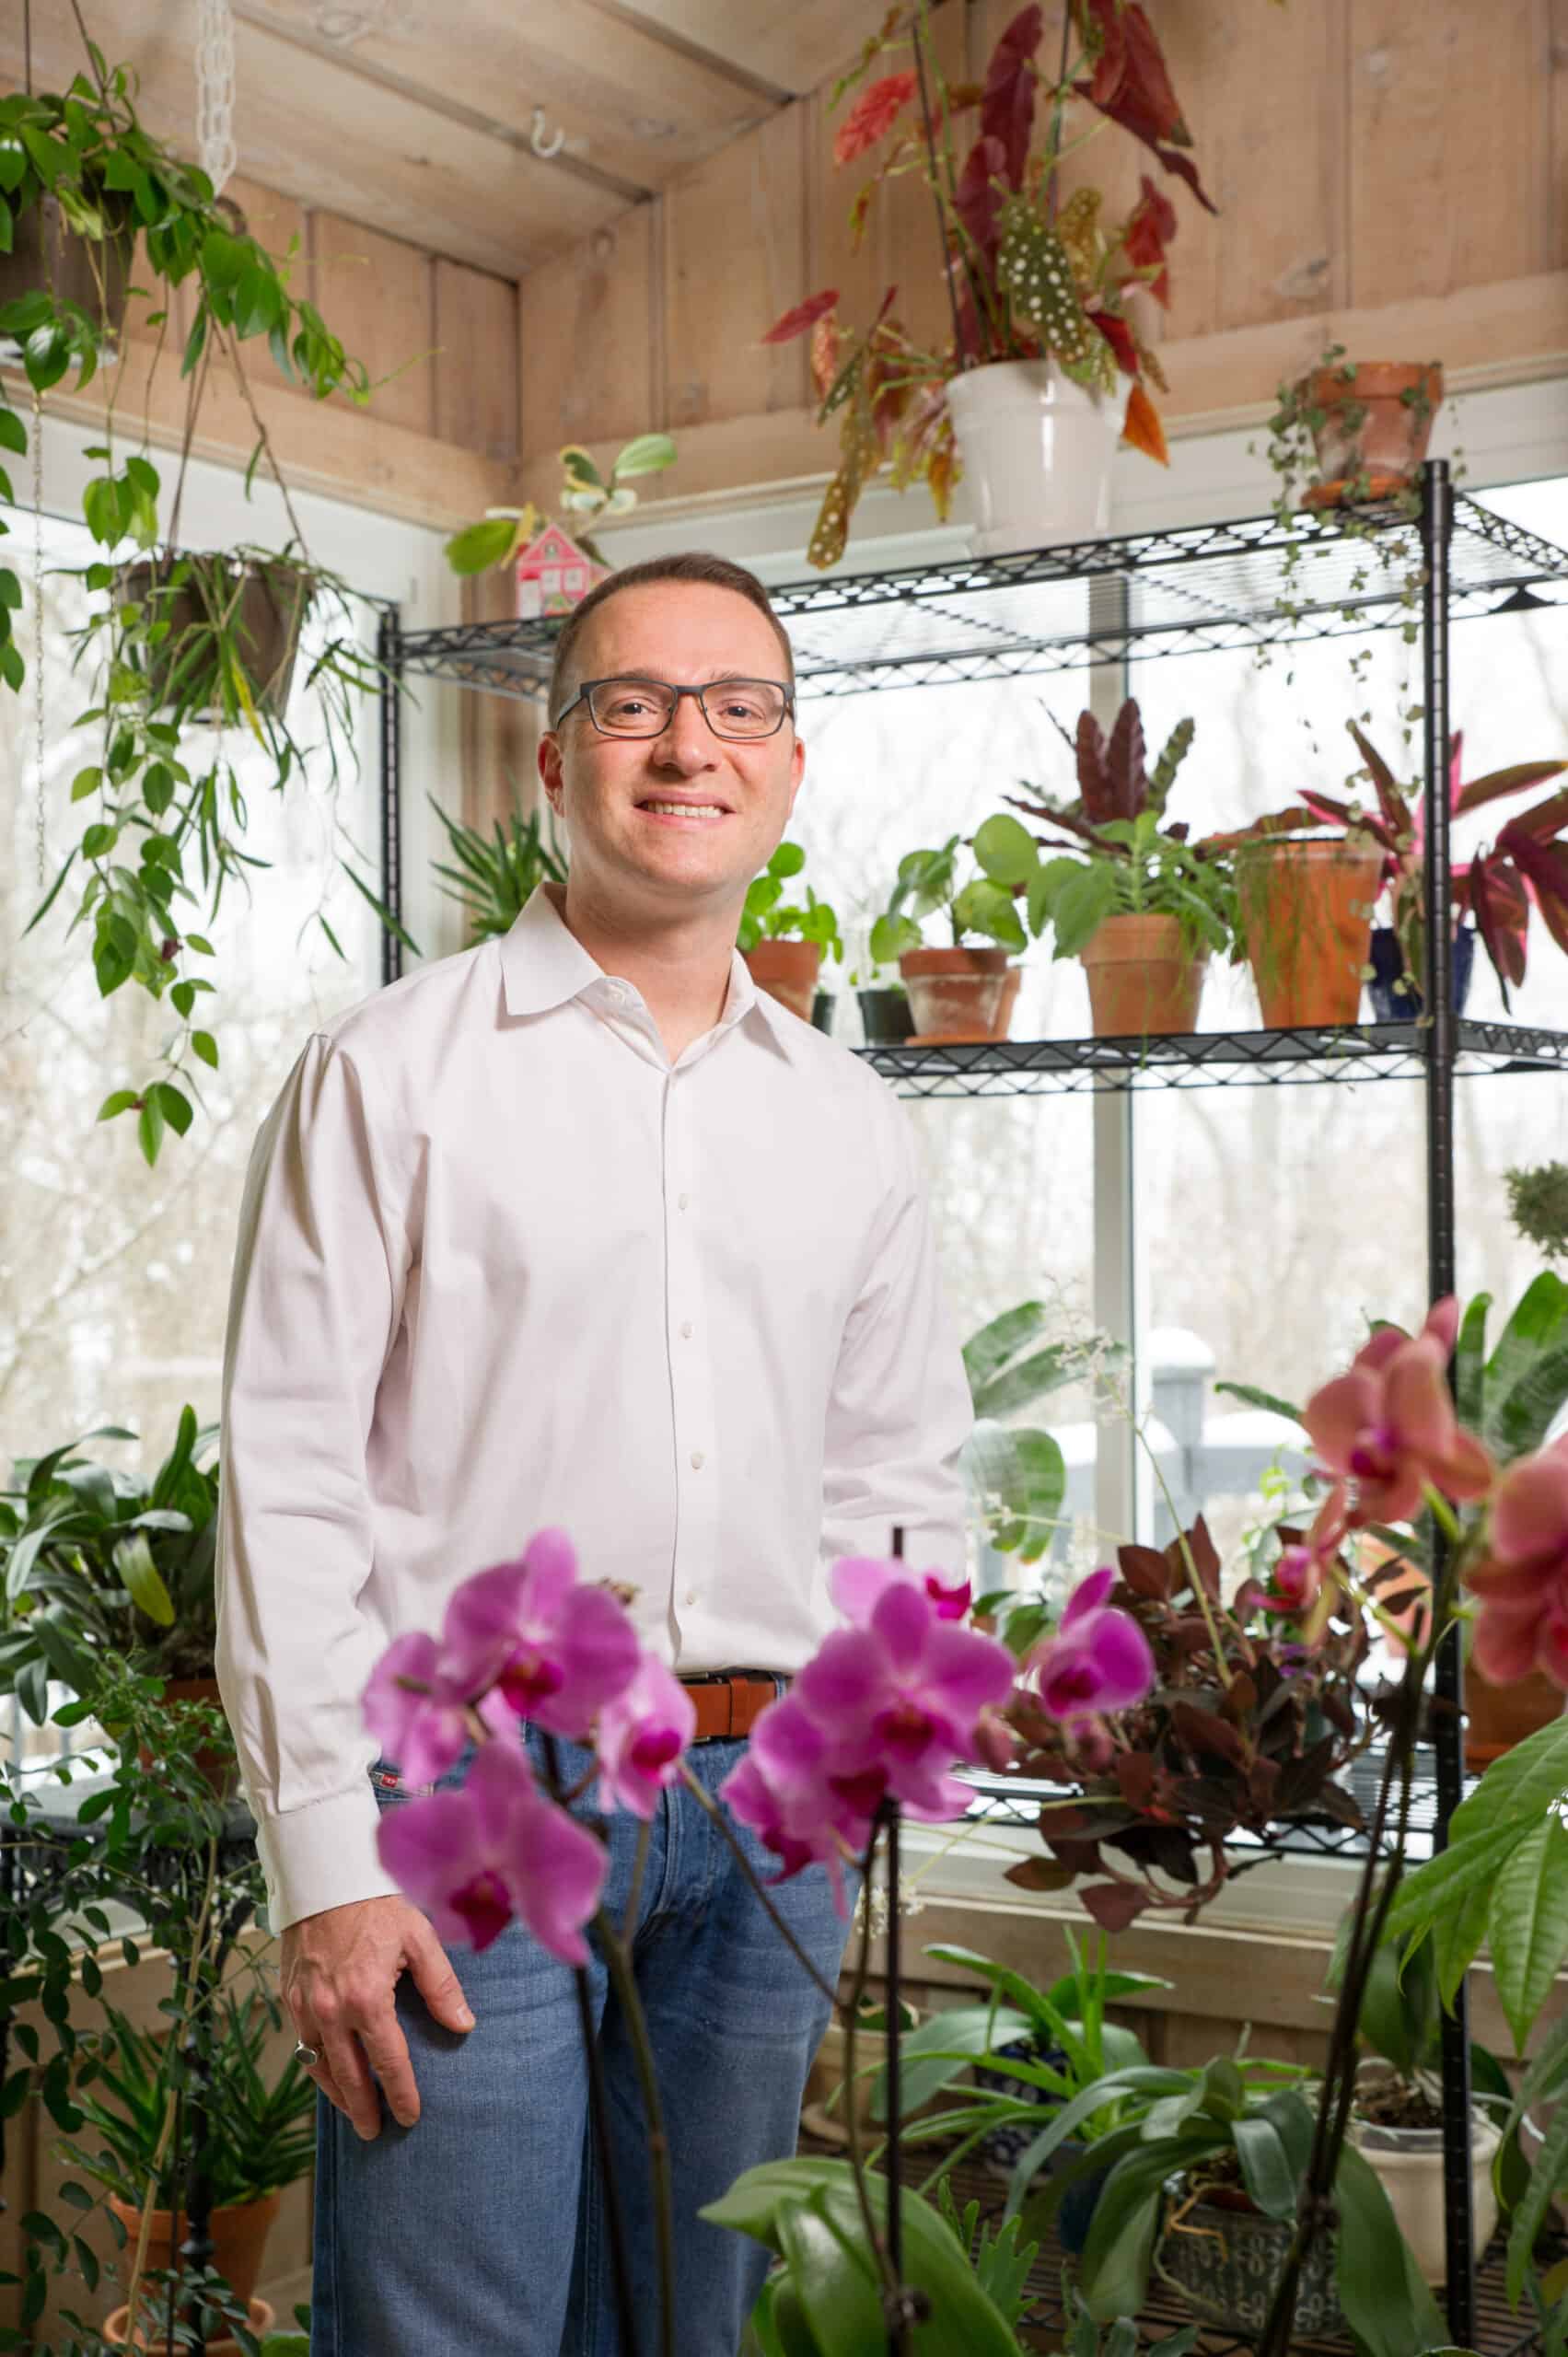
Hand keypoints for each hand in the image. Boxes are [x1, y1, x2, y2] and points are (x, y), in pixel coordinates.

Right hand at [282, 1895, 473, 2138]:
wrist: (325, 1879)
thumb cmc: (378, 1905)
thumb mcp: (419, 1939)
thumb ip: (441, 1986)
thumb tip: (464, 2025)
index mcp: (367, 1999)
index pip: (387, 2062)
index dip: (401, 2093)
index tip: (410, 2116)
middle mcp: (331, 2011)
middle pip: (349, 2076)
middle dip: (363, 2109)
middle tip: (375, 2133)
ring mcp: (304, 2006)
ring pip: (319, 2067)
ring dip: (336, 2095)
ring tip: (352, 2113)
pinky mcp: (288, 1997)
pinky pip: (300, 2045)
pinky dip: (314, 2067)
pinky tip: (327, 2076)